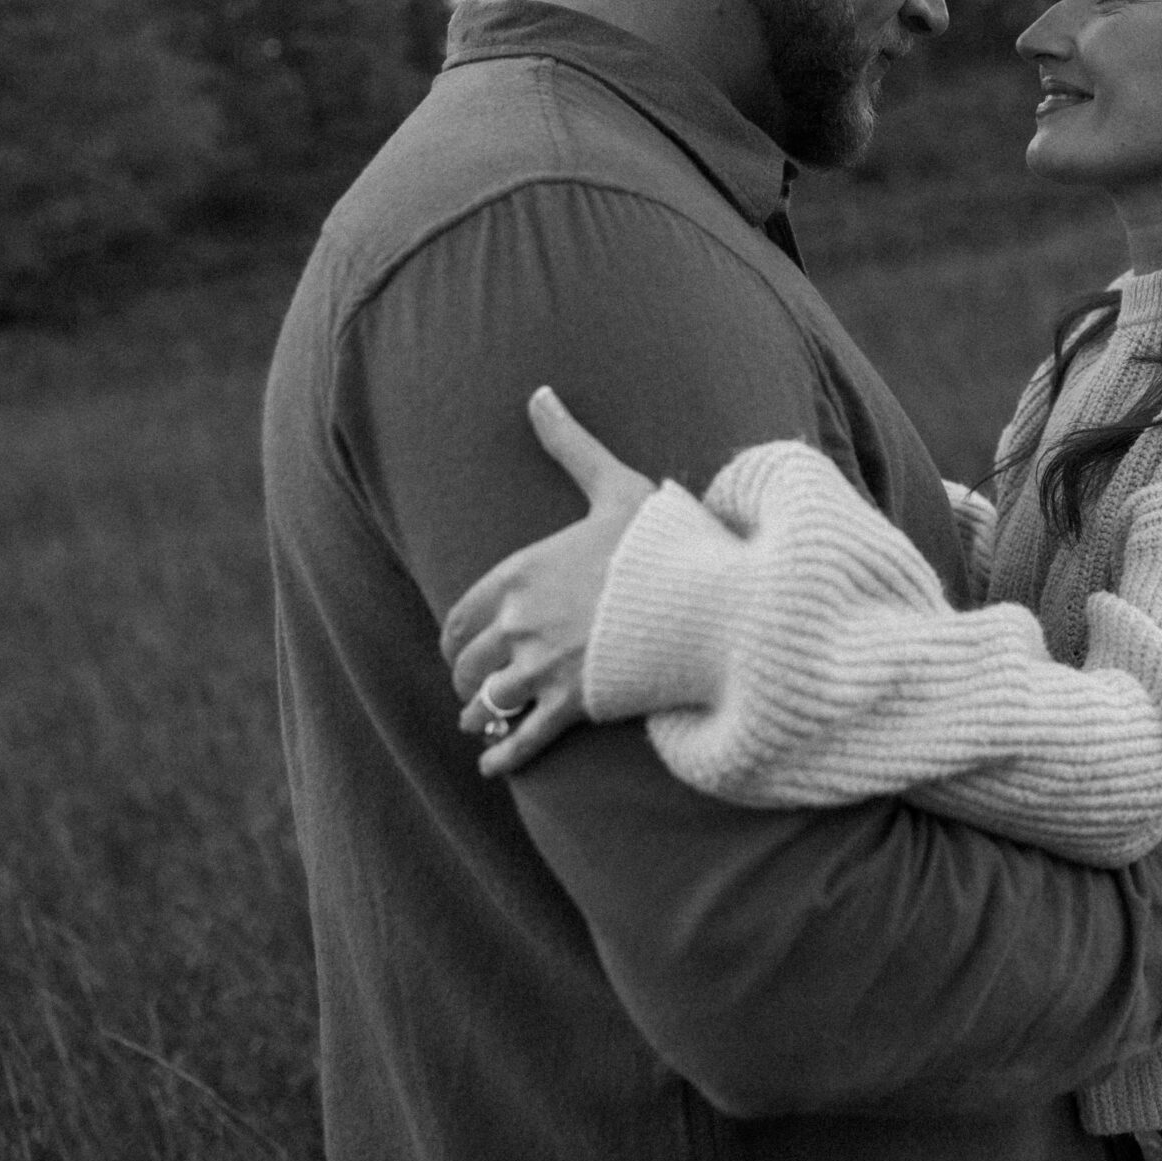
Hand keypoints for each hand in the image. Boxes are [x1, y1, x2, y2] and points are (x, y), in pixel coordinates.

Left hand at [441, 386, 658, 775]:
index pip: (458, 616)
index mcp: (521, 572)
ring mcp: (544, 666)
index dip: (455, 638)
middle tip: (473, 688)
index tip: (461, 647)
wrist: (706, 596)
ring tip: (480, 726)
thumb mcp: (614, 485)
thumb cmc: (662, 540)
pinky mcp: (574, 703)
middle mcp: (521, 622)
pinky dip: (502, 759)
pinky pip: (521, 740)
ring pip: (485, 704)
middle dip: (466, 679)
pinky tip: (491, 767)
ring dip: (478, 717)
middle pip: (466, 665)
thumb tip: (540, 393)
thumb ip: (569, 444)